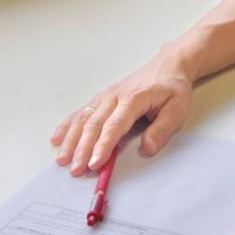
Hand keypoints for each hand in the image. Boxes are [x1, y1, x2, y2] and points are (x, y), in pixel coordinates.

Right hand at [49, 49, 192, 175]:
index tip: (95, 163)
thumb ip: (162, 130)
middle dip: (83, 149)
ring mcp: (106, 96)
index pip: (115, 125)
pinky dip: (68, 125)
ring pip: (84, 118)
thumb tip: (147, 149)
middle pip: (94, 124)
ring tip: (62, 159)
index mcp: (134, 99)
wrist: (168, 65)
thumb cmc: (172, 88)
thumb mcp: (177, 109)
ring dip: (71, 140)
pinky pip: (82, 111)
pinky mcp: (102, 98)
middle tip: (75, 170)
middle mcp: (115, 96)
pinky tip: (57, 137)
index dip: (103, 145)